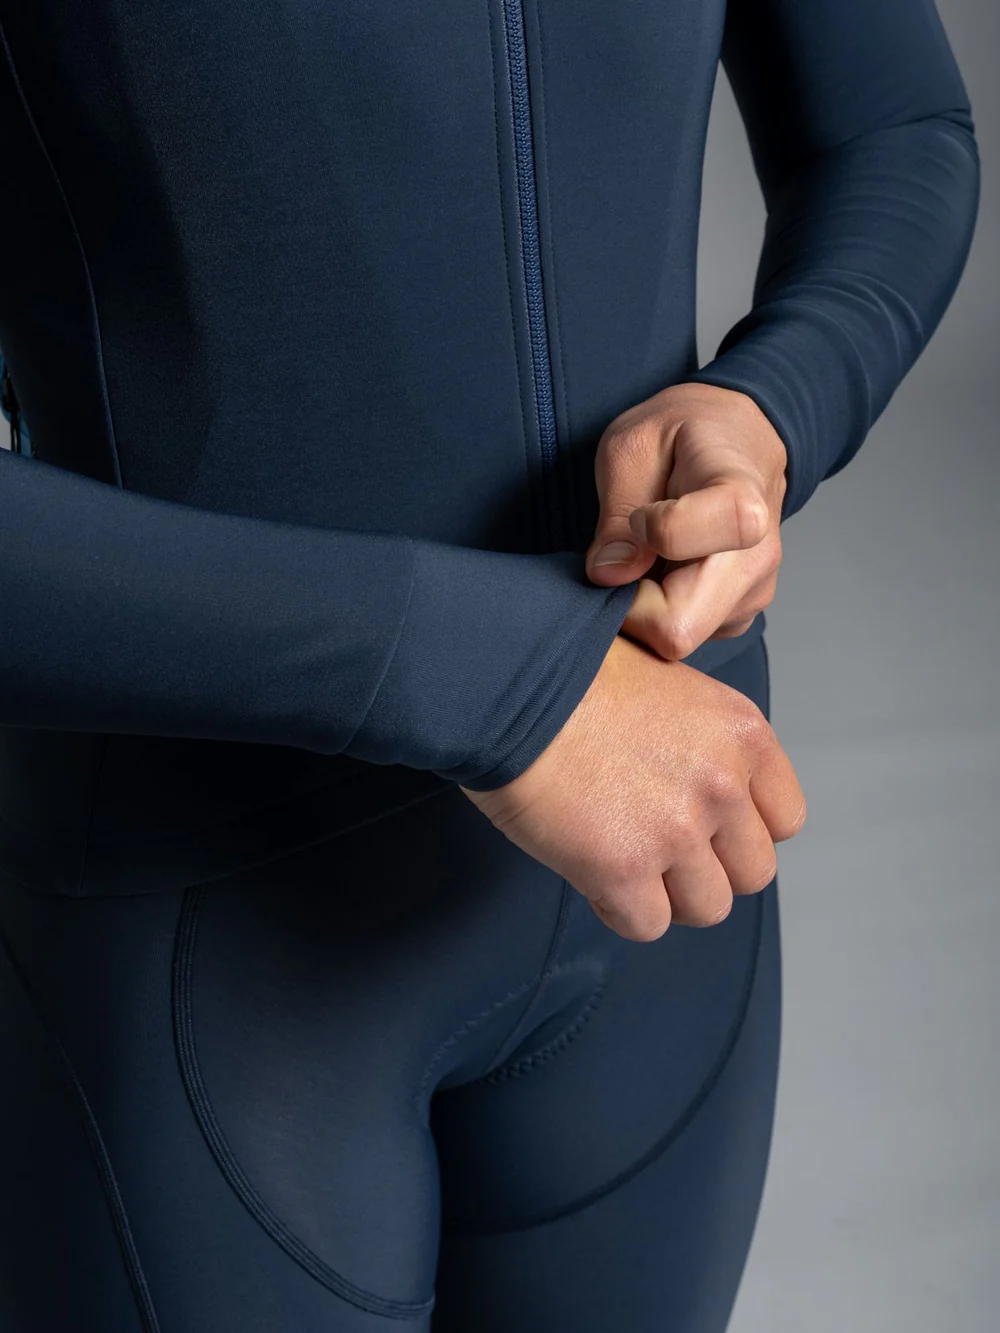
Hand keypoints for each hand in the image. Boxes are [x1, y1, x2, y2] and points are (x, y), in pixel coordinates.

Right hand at [460, 632, 805, 941]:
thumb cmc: (568, 669)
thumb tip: (695, 777)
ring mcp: (676, 831)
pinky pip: (645, 924)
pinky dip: (617, 907)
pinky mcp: (622, 868)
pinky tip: (590, 872)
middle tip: (660, 848)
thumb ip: (698, 734)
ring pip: (707, 908)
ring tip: (624, 862)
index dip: (742, 831)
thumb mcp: (666, 677)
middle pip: (753, 872)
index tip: (707, 826)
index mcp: (741, 732)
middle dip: (708, 868)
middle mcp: (721, 784)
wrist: (507, 678)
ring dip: (667, 895)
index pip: (785, 819)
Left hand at [584, 382, 787, 660]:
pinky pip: (682, 638)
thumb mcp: (632, 445)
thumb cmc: (685, 434)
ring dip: (645, 605)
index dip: (642, 535)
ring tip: (651, 553)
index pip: (679, 548)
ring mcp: (753, 593)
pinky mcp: (738, 616)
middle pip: (677, 628)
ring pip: (675, 639)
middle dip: (631, 603)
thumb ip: (617, 511)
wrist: (739, 438)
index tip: (641, 513)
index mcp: (740, 500)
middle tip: (625, 555)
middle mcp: (758, 557)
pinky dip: (660, 611)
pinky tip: (665, 570)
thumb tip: (609, 575)